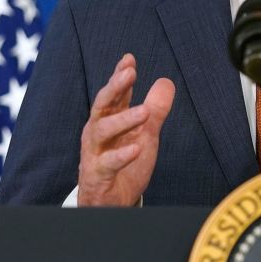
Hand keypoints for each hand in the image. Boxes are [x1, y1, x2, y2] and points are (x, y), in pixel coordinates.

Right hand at [77, 53, 174, 205]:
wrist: (111, 202)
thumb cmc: (124, 165)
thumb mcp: (145, 134)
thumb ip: (155, 110)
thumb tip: (165, 82)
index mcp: (108, 120)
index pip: (114, 94)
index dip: (120, 76)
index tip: (129, 59)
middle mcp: (98, 133)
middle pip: (103, 105)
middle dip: (115, 87)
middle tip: (129, 73)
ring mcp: (95, 153)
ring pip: (102, 131)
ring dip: (124, 120)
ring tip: (145, 112)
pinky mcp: (98, 174)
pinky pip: (107, 163)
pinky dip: (121, 155)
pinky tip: (136, 149)